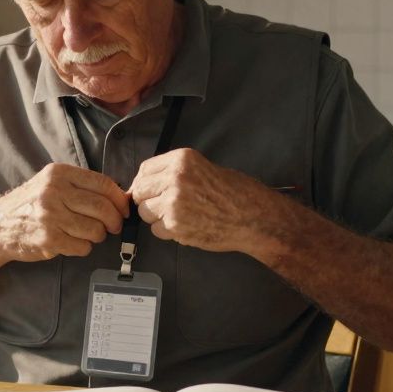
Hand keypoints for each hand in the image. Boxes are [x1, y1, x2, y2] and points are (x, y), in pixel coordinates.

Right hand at [0, 163, 128, 262]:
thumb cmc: (29, 205)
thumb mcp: (50, 183)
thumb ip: (80, 185)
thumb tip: (118, 196)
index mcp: (58, 174)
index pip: (103, 183)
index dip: (119, 198)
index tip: (123, 208)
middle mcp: (54, 192)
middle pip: (102, 207)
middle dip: (115, 220)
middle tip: (114, 226)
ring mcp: (51, 216)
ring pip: (95, 229)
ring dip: (98, 235)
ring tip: (89, 234)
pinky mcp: (49, 239)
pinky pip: (83, 246)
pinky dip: (84, 247)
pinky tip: (73, 242)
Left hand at [129, 148, 281, 256]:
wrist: (253, 217)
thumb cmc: (234, 192)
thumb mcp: (202, 167)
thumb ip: (174, 172)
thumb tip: (147, 183)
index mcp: (181, 160)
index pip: (145, 170)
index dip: (145, 182)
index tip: (149, 190)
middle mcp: (175, 178)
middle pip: (140, 191)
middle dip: (148, 200)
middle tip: (163, 206)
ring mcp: (173, 203)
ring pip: (145, 212)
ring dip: (156, 217)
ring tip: (178, 216)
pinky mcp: (175, 226)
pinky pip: (156, 230)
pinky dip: (167, 231)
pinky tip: (185, 226)